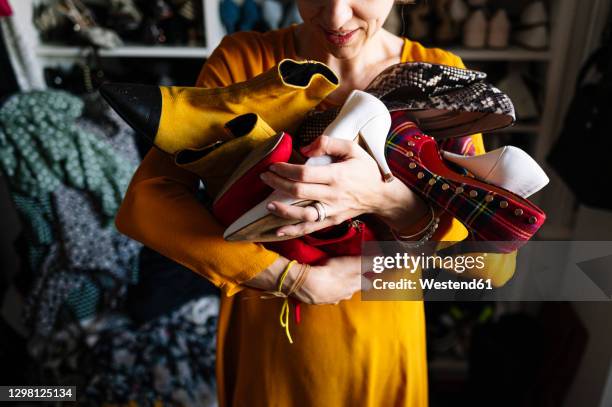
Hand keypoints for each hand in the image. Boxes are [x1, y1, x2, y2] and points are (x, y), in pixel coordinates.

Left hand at [260, 135, 396, 236]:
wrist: (382, 195)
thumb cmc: (366, 169)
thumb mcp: (353, 148)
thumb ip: (328, 143)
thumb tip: (304, 149)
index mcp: (336, 175)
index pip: (304, 173)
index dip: (285, 170)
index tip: (274, 166)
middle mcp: (332, 195)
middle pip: (299, 192)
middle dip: (277, 184)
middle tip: (264, 177)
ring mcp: (332, 210)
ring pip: (303, 214)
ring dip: (283, 210)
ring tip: (268, 204)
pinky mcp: (332, 221)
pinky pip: (310, 228)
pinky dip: (294, 230)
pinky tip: (278, 230)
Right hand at [293, 256, 368, 304]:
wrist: (308, 284)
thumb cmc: (332, 272)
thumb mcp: (352, 263)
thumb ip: (368, 262)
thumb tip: (384, 262)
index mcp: (355, 286)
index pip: (367, 285)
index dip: (368, 279)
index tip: (367, 275)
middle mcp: (346, 295)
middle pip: (353, 290)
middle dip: (351, 284)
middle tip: (347, 275)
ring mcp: (333, 299)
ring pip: (339, 293)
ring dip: (337, 287)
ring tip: (332, 279)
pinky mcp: (320, 300)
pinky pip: (326, 295)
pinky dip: (325, 290)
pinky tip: (320, 285)